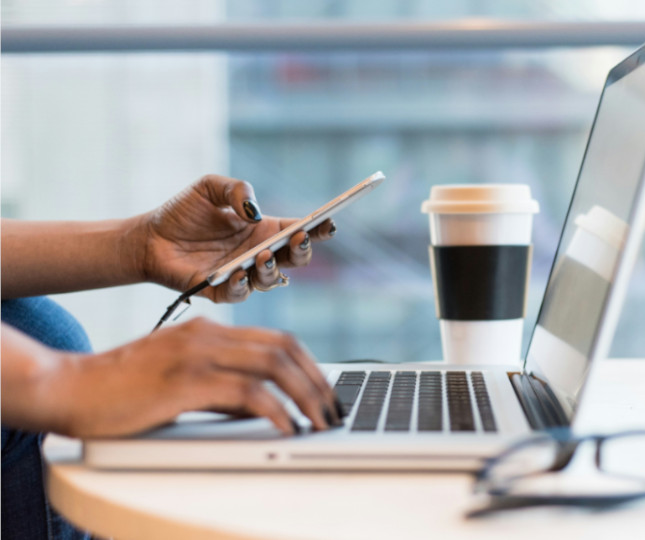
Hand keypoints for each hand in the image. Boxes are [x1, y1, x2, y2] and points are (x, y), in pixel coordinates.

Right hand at [46, 318, 340, 437]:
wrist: (69, 388)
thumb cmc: (122, 390)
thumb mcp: (181, 379)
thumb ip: (221, 386)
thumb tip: (262, 407)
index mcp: (209, 330)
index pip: (277, 339)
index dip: (310, 365)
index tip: (325, 392)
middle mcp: (208, 335)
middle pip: (284, 348)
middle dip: (317, 381)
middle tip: (333, 410)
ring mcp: (196, 354)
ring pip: (273, 365)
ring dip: (306, 395)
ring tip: (320, 422)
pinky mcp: (185, 381)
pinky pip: (247, 392)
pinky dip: (275, 410)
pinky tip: (287, 427)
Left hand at [137, 174, 335, 302]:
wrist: (148, 237)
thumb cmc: (182, 212)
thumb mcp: (210, 187)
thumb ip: (236, 190)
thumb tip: (254, 211)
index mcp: (263, 230)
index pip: (299, 231)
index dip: (317, 228)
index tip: (328, 222)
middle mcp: (258, 254)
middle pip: (295, 259)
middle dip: (303, 250)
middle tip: (299, 238)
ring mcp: (242, 275)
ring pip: (271, 280)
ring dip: (272, 269)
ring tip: (263, 255)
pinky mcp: (220, 291)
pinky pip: (239, 294)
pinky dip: (242, 285)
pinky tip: (238, 272)